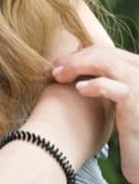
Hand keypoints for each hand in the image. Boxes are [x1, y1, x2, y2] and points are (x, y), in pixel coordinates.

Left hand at [53, 43, 138, 183]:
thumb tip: (78, 73)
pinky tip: (79, 89)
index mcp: (137, 69)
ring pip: (107, 64)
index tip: (58, 65)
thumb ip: (107, 83)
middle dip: (74, 59)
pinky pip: (118, 88)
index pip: (105, 51)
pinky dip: (96, 85)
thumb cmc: (130, 132)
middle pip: (104, 53)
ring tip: (59, 77)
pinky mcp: (137, 105)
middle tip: (53, 71)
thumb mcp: (119, 102)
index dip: (79, 55)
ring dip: (78, 67)